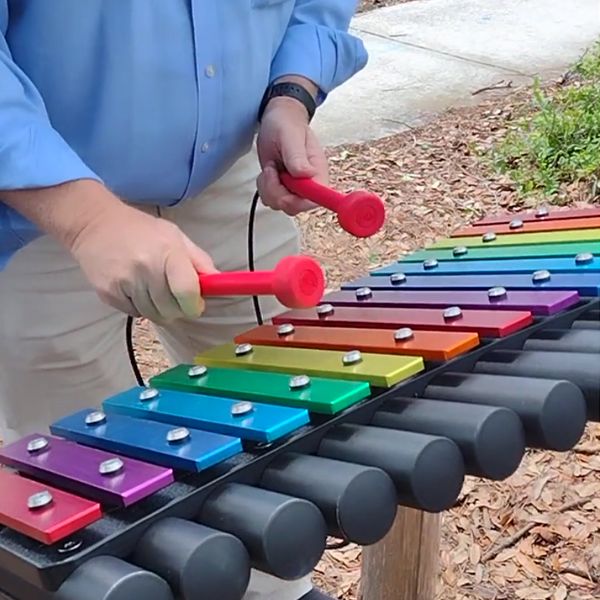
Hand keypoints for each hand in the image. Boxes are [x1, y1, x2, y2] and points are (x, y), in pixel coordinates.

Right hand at [2, 179, 216, 323]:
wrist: (93, 224)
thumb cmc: (140, 230)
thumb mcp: (175, 237)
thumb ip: (199, 261)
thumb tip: (220, 284)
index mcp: (167, 252)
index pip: (187, 292)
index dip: (195, 305)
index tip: (196, 305)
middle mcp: (145, 268)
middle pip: (171, 310)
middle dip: (177, 308)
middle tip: (173, 295)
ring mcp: (124, 282)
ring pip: (153, 315)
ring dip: (157, 308)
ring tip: (151, 287)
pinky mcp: (108, 293)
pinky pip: (133, 313)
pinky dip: (138, 307)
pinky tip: (134, 288)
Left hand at [256, 95, 328, 215]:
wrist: (278, 121)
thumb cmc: (286, 124)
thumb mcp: (290, 137)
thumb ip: (297, 156)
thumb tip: (306, 174)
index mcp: (318, 173)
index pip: (315, 200)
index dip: (298, 201)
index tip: (285, 185)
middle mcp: (309, 185)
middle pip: (294, 206)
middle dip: (276, 192)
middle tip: (272, 170)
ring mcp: (296, 189)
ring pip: (280, 205)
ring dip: (268, 189)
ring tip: (270, 168)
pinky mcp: (284, 189)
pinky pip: (271, 200)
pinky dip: (264, 188)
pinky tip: (268, 172)